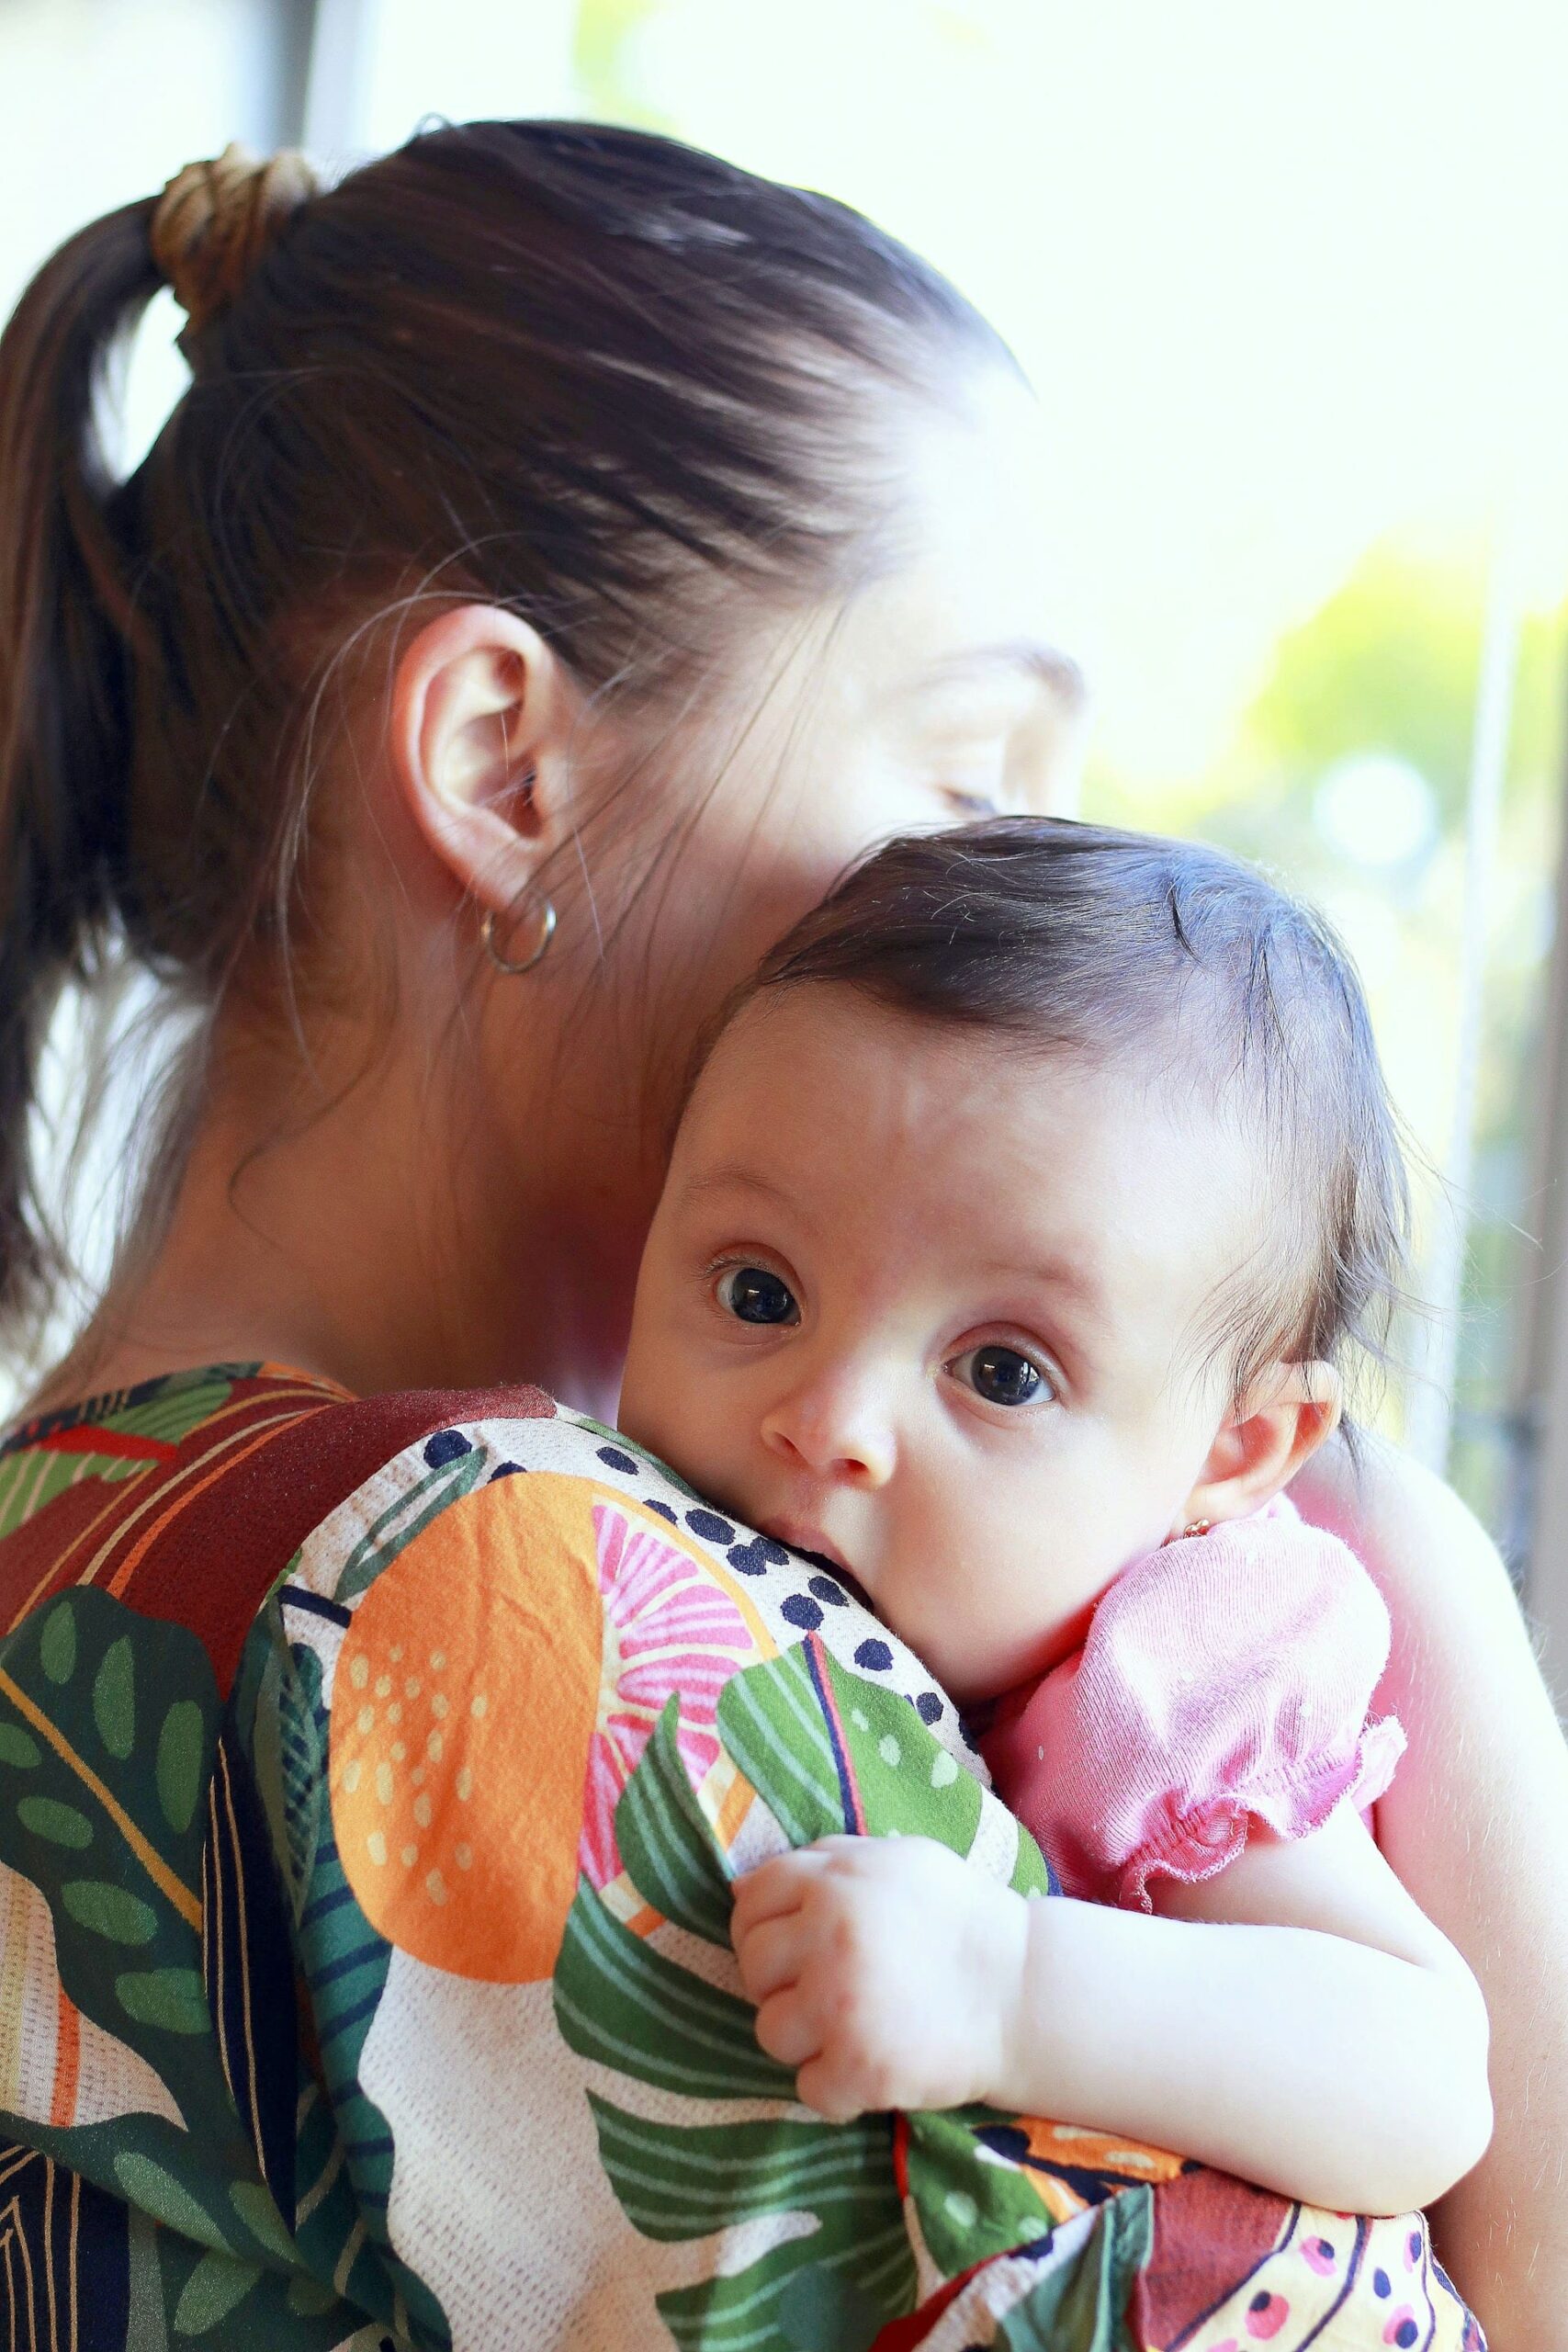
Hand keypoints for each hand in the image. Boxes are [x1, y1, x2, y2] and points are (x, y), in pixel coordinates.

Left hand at [730, 1835, 1028, 2121]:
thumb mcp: (897, 1859)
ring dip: (804, 2037)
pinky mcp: (859, 2070)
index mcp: (834, 1883)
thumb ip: (826, 1860)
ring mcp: (839, 2008)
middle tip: (825, 1988)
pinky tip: (869, 2066)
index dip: (762, 1923)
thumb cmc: (958, 1917)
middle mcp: (828, 1940)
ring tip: (851, 2028)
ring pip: (770, 2032)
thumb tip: (743, 1884)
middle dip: (781, 1981)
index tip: (790, 1944)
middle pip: (752, 1967)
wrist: (1023, 1990)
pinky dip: (834, 2088)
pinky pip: (807, 2089)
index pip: (751, 1900)